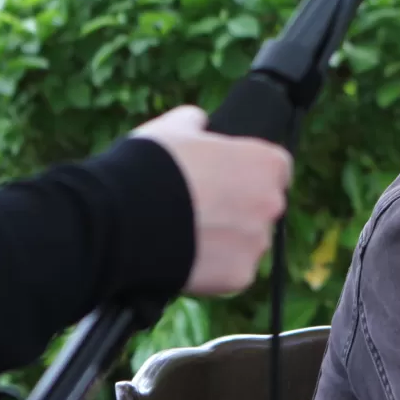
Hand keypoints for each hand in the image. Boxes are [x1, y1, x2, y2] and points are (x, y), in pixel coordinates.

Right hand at [132, 106, 292, 295]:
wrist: (124, 219)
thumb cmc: (151, 166)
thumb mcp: (172, 127)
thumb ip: (195, 122)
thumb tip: (199, 122)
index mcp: (266, 162)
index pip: (276, 168)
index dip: (248, 173)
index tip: (226, 179)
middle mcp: (272, 203)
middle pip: (263, 207)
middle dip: (239, 209)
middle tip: (201, 209)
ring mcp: (258, 243)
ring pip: (247, 243)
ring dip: (226, 241)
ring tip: (186, 235)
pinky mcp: (241, 276)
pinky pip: (231, 273)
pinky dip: (213, 269)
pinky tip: (184, 257)